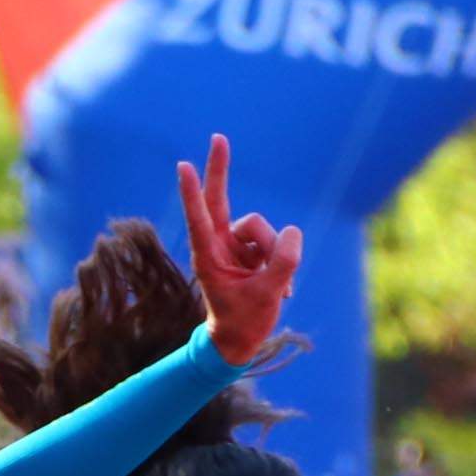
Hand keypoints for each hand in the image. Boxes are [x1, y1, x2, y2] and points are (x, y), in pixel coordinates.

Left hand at [176, 135, 302, 368]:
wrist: (241, 338)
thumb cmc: (244, 321)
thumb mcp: (267, 296)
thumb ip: (281, 264)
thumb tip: (292, 232)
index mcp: (207, 258)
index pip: (199, 218)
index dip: (193, 193)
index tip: (183, 166)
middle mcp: (218, 245)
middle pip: (219, 199)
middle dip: (220, 169)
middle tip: (217, 137)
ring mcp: (235, 245)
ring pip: (263, 229)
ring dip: (274, 253)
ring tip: (272, 283)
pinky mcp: (252, 248)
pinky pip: (277, 241)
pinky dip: (283, 262)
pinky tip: (279, 288)